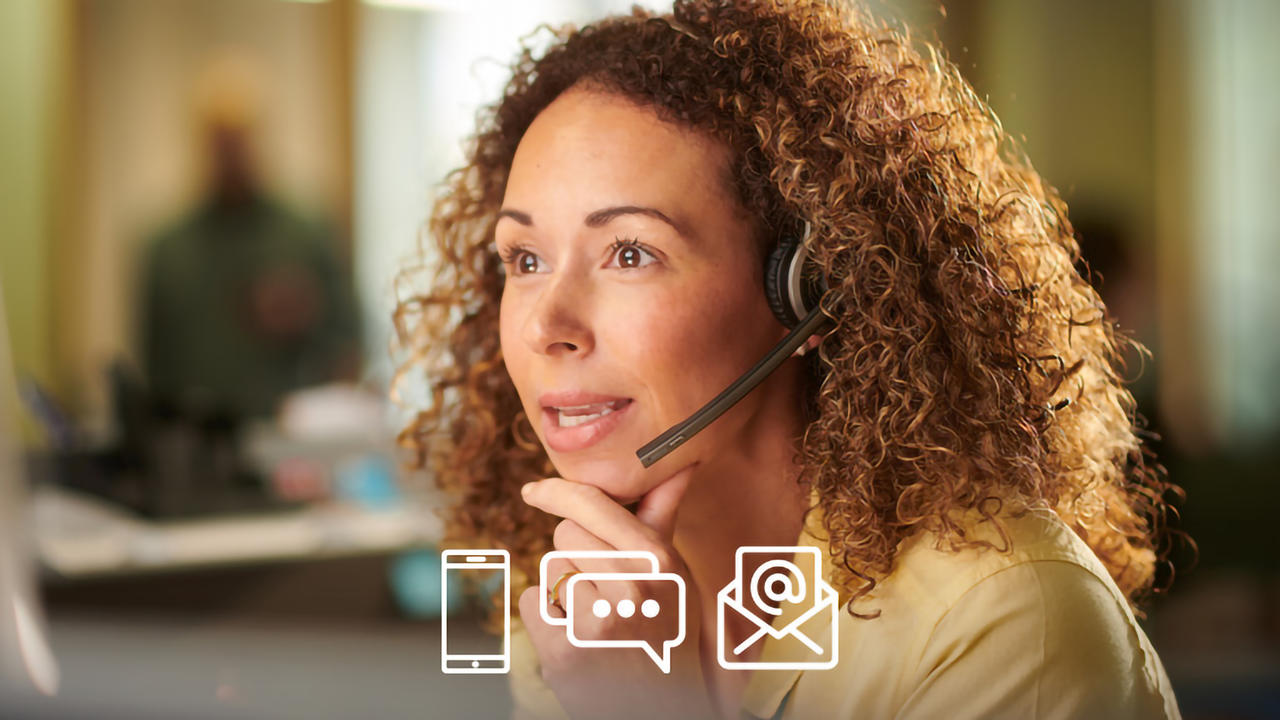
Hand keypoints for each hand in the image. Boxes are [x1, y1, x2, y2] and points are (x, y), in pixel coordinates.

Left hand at [518, 468, 716, 719]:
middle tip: (604, 591)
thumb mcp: (675, 575)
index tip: (533, 490)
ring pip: (549, 568)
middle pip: (565, 534)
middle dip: (575, 556)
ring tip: (596, 619)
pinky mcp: (566, 649)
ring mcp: (598, 620)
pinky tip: (576, 638)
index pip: (593, 505)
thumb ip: (663, 516)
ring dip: (563, 589)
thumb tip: (682, 462)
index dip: (557, 492)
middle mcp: (632, 586)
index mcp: (659, 561)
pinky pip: (533, 601)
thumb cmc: (666, 633)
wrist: (663, 708)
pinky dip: (546, 618)